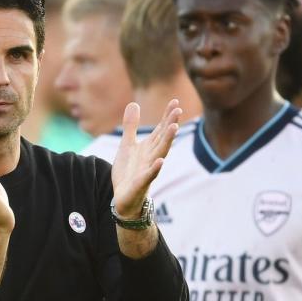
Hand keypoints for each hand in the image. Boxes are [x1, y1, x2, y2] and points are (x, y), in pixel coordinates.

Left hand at [110, 101, 181, 216]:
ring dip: (167, 141)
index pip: (160, 129)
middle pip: (163, 138)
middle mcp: (151, 157)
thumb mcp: (127, 145)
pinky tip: (161, 161)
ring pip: (160, 154)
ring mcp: (148, 170)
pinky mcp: (141, 183)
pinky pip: (149, 175)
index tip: (175, 101)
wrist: (123, 198)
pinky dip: (155, 168)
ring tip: (174, 128)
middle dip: (170, 125)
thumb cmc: (128, 172)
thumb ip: (131, 126)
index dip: (167, 116)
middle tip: (178, 110)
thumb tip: (134, 103)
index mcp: (149, 147)